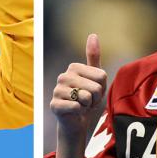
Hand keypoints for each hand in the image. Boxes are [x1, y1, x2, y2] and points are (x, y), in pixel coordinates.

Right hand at [51, 34, 107, 157]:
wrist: (76, 123)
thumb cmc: (87, 100)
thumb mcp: (96, 79)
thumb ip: (94, 57)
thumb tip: (93, 34)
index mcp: (74, 67)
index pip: (101, 76)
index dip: (102, 88)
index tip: (94, 93)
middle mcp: (63, 76)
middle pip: (96, 86)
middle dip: (96, 98)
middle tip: (87, 102)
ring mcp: (57, 90)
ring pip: (86, 97)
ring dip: (87, 106)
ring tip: (81, 107)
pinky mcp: (54, 105)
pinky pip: (76, 106)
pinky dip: (79, 112)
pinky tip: (74, 113)